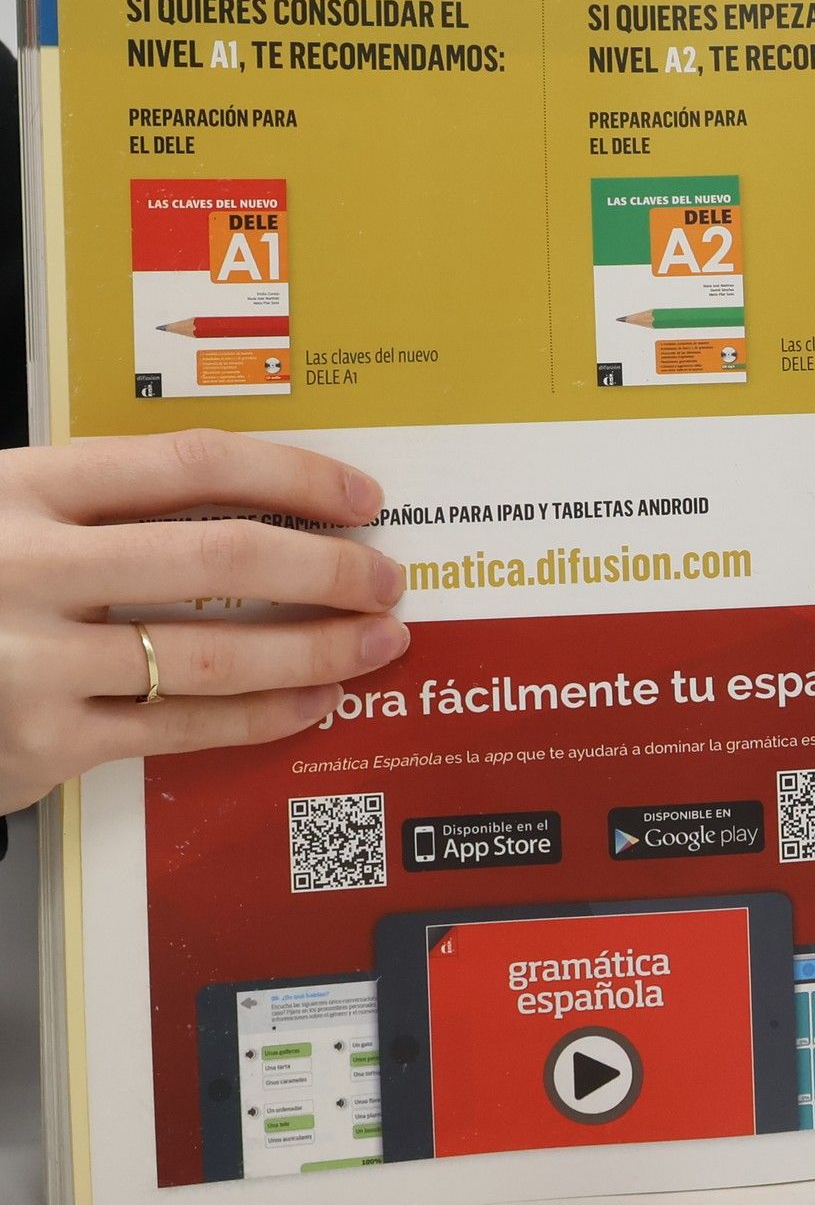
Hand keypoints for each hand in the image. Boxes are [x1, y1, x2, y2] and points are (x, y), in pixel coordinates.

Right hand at [0, 430, 408, 815]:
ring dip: (315, 650)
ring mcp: (32, 659)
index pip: (191, 464)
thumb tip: (261, 506)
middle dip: (326, 571)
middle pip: (219, 560)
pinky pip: (179, 728)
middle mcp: (28, 566)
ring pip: (211, 655)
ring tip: (374, 644)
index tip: (361, 497)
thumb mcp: (8, 514)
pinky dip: (262, 717)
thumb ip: (104, 505)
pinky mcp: (40, 740)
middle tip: (386, 580)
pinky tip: (313, 703)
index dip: (293, 477)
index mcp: (24, 488)